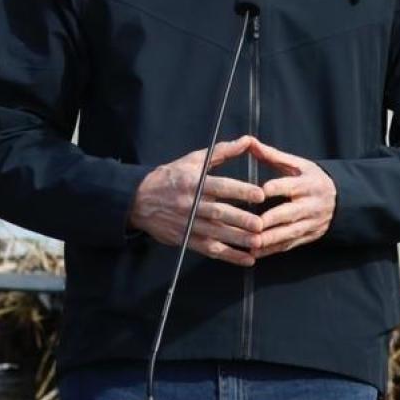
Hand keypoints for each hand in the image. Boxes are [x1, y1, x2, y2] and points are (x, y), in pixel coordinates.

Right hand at [129, 137, 264, 266]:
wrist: (138, 199)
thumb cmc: (170, 177)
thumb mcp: (193, 160)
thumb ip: (222, 152)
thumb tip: (247, 140)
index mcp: (194, 182)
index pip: (220, 186)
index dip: (240, 191)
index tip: (260, 194)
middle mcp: (191, 204)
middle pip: (218, 213)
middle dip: (240, 219)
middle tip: (261, 223)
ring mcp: (188, 224)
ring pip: (215, 233)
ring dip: (237, 240)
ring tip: (258, 243)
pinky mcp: (186, 239)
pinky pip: (209, 249)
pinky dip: (229, 256)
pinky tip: (246, 259)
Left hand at [247, 139, 336, 257]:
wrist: (340, 200)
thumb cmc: (311, 179)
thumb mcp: (297, 165)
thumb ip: (272, 155)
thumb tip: (249, 141)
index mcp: (307, 184)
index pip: (290, 186)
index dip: (276, 188)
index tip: (260, 191)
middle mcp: (310, 205)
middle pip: (290, 213)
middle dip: (271, 220)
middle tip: (252, 224)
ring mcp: (310, 223)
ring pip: (289, 233)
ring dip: (270, 240)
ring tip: (251, 243)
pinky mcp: (307, 236)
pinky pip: (289, 245)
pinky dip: (272, 250)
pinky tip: (255, 253)